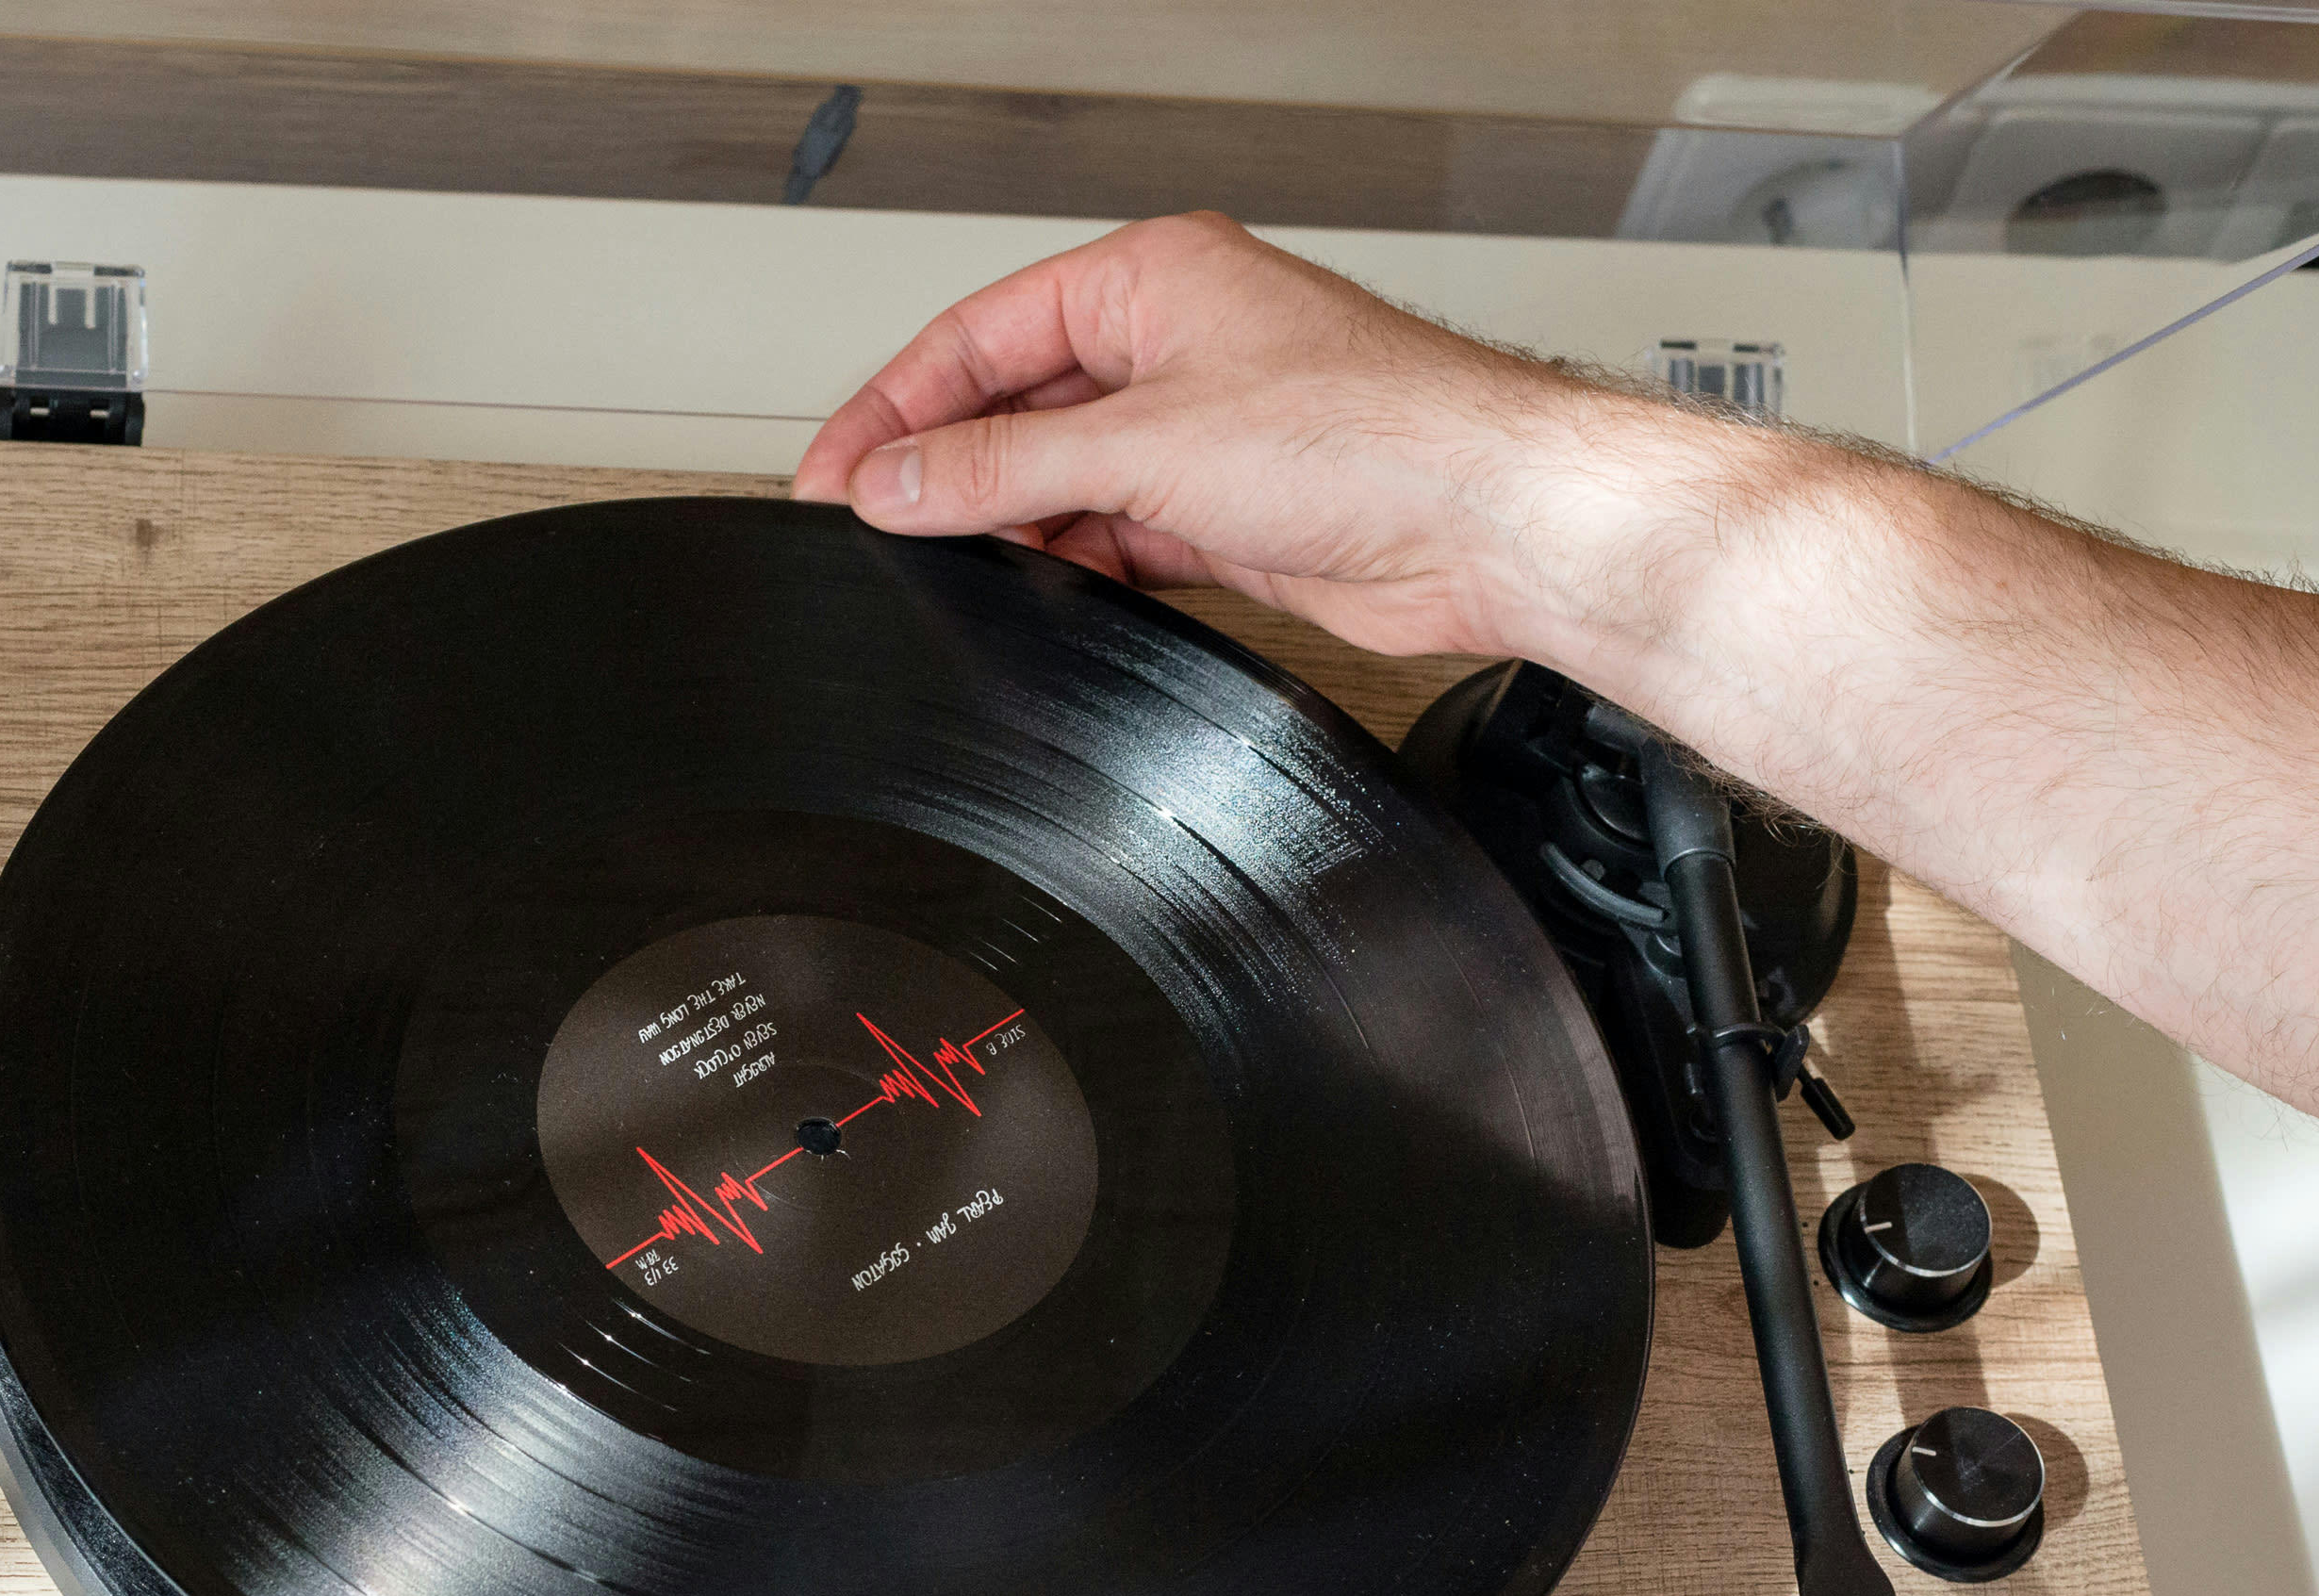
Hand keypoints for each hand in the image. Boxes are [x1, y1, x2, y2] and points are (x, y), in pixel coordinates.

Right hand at [790, 212, 1737, 668]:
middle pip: (1017, 409)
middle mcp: (1177, 346)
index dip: (893, 404)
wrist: (1486, 523)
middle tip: (870, 530)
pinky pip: (1116, 538)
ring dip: (1010, 527)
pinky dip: (1071, 566)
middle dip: (945, 471)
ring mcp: (1204, 434)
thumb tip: (894, 484)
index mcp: (1152, 278)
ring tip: (944, 569)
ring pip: (1065, 482)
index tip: (832, 472)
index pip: (982, 335)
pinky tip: (1036, 595)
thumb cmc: (1375, 433)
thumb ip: (1002, 471)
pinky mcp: (1229, 518)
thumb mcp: (1146, 444)